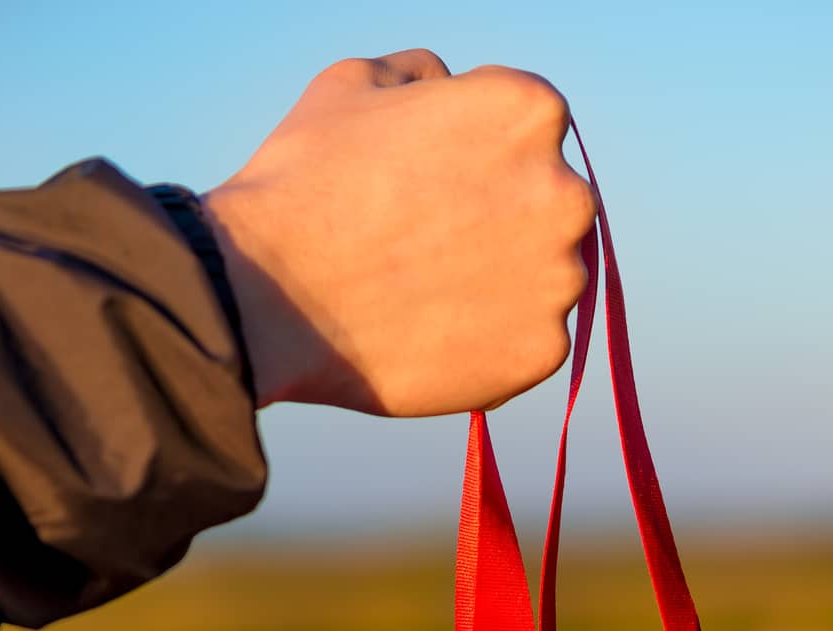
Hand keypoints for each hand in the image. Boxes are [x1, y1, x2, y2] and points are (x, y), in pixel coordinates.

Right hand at [201, 50, 596, 414]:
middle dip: (499, 223)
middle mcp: (564, 194)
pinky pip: (527, 344)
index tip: (430, 184)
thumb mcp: (356, 83)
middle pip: (547, 208)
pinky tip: (428, 335)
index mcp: (530, 112)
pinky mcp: (540, 352)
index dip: (476, 157)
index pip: (530, 133)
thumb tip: (448, 86)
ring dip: (497, 286)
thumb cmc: (303, 183)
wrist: (268, 297)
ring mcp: (557, 281)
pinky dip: (488, 344)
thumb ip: (423, 76)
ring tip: (421, 295)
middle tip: (425, 247)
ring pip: (542, 280)